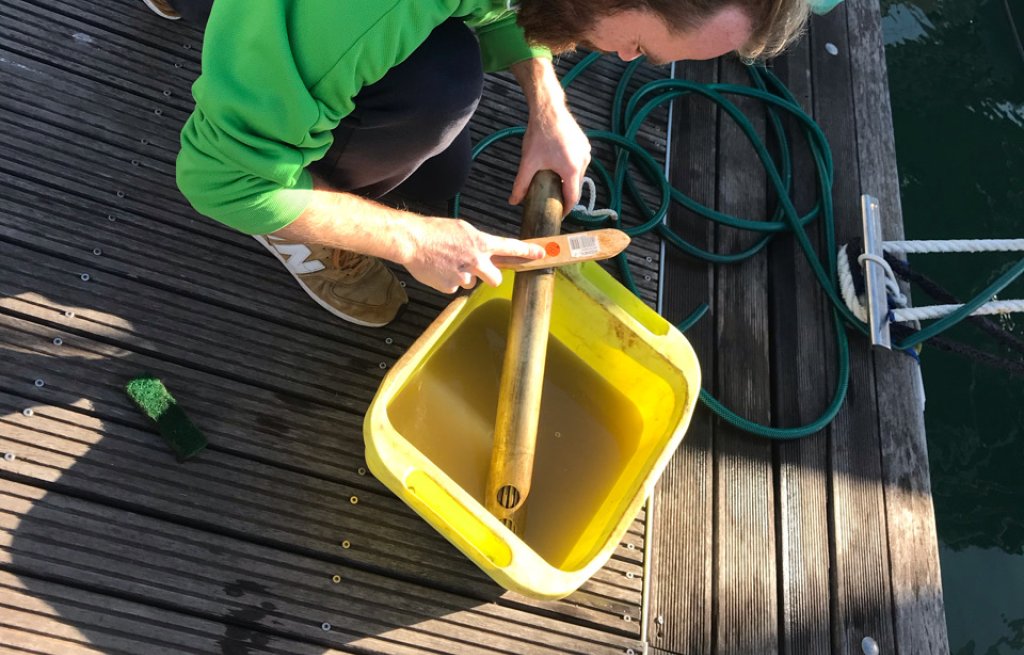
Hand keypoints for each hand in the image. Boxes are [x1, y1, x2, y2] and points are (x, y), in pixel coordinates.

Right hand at [403, 217, 544, 293]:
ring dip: (462, 276)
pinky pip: (453, 287)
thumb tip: (482, 253)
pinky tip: (437, 270)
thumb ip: (476, 243)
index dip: (528, 253)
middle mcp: (476, 261)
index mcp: (481, 243)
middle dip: (489, 277)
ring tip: (446, 263)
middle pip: (495, 279)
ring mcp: (464, 276)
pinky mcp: (450, 287)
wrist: (412, 241)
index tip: (541, 254)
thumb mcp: (462, 230)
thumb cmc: (434, 232)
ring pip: (470, 282)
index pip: (511, 248)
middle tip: (478, 270)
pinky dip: (447, 281)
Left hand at [509, 103, 590, 213]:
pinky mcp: (585, 144)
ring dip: (569, 181)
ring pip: (579, 175)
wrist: (548, 110)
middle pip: (576, 187)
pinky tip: (559, 167)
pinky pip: (580, 163)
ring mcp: (586, 152)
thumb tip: (513, 201)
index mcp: (571, 170)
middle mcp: (583, 162)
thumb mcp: (528, 162)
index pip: (572, 198)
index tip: (559, 214)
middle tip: (554, 201)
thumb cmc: (539, 134)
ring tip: (555, 185)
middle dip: (566, 195)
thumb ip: (521, 184)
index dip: (566, 209)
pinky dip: (572, 169)